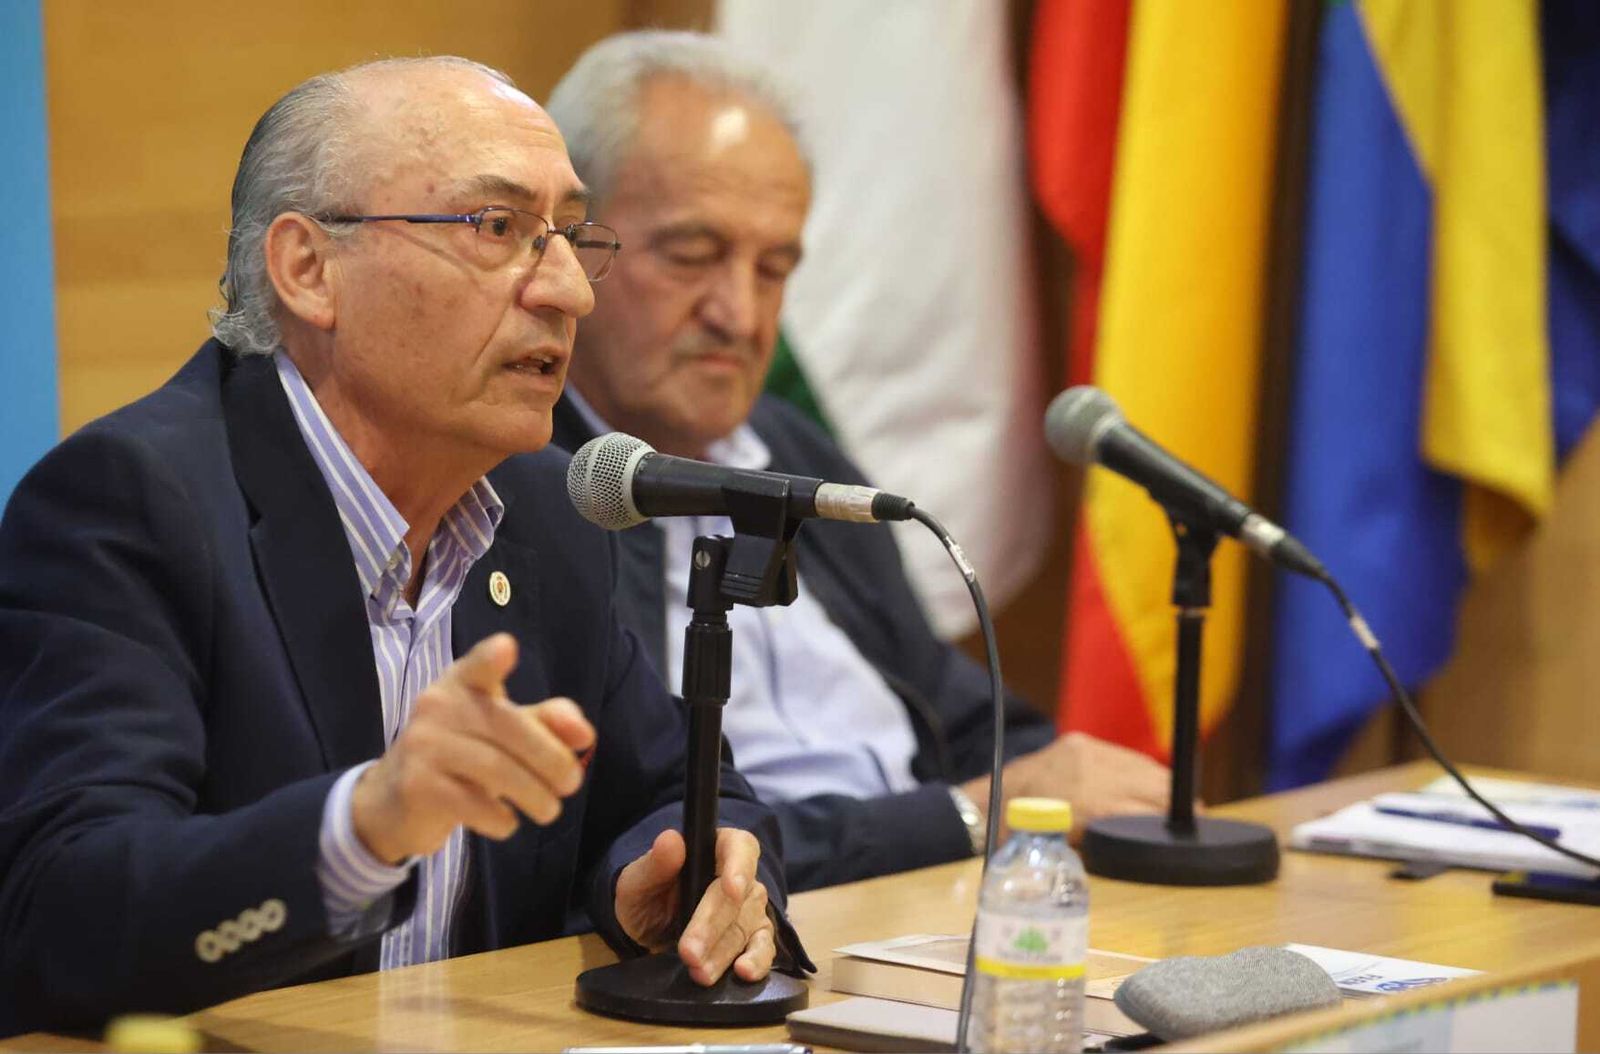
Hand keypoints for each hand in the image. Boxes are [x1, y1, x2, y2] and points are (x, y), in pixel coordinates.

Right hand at [350, 633, 595, 863]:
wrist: (393, 799)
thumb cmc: (461, 754)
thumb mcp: (502, 731)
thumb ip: (545, 722)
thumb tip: (585, 734)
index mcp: (461, 684)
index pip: (477, 666)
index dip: (491, 658)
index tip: (506, 649)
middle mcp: (437, 707)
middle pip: (509, 728)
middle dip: (552, 759)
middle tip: (572, 784)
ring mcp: (423, 746)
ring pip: (496, 769)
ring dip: (535, 796)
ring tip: (549, 810)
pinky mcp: (416, 787)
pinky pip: (474, 804)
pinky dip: (502, 819)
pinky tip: (508, 821)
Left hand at [613, 827, 774, 984]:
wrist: (647, 932)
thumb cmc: (646, 896)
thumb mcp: (637, 881)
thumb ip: (654, 863)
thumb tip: (670, 840)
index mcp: (717, 848)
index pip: (739, 847)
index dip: (739, 866)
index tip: (731, 888)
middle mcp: (742, 877)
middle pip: (738, 899)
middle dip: (712, 928)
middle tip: (689, 953)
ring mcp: (751, 908)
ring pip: (746, 928)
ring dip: (723, 953)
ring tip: (699, 973)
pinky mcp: (754, 938)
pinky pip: (764, 948)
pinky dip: (757, 961)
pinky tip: (743, 973)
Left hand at [961, 731, 1172, 842]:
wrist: (988, 804)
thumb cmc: (1025, 839)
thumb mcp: (1070, 849)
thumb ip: (1109, 840)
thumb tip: (1149, 839)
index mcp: (1085, 801)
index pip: (1145, 810)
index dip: (1171, 821)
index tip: (1191, 830)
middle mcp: (1088, 769)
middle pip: (1151, 783)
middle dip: (1176, 802)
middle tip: (1195, 818)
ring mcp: (1084, 751)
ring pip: (1142, 765)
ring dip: (1163, 784)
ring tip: (1180, 803)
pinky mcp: (1081, 741)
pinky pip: (1124, 756)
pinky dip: (1141, 772)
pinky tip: (1152, 785)